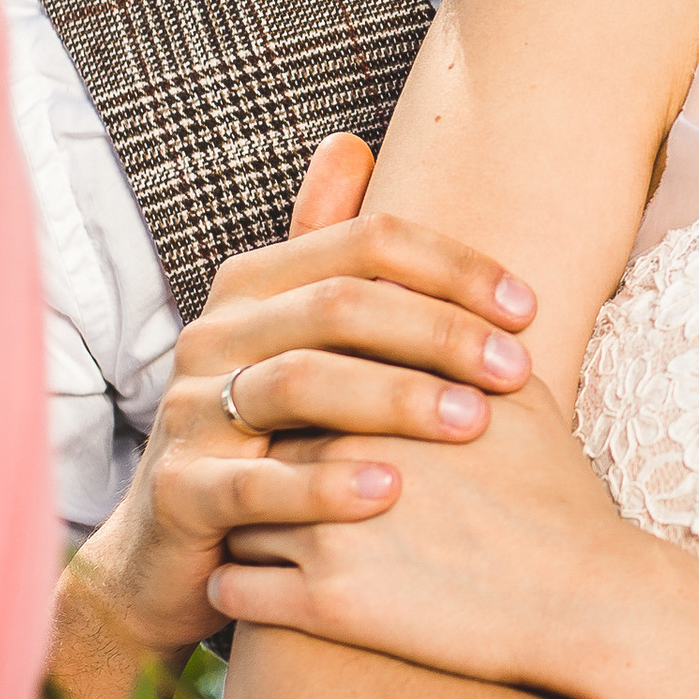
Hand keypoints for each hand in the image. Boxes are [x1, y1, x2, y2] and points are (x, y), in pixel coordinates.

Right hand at [69, 135, 537, 663]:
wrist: (169, 555)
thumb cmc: (263, 441)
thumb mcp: (292, 342)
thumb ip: (323, 249)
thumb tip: (348, 142)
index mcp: (253, 288)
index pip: (363, 244)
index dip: (452, 268)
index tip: (528, 308)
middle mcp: (213, 336)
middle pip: (338, 304)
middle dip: (440, 330)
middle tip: (516, 369)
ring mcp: (186, 413)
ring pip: (298, 382)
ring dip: (396, 398)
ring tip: (473, 422)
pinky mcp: (179, 495)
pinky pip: (254, 484)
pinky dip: (324, 485)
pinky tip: (391, 491)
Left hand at [207, 365, 626, 687]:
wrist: (586, 599)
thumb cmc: (556, 495)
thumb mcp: (516, 393)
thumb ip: (453, 339)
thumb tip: (415, 304)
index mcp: (376, 394)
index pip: (288, 374)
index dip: (286, 399)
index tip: (285, 421)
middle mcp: (338, 453)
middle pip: (251, 438)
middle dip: (252, 455)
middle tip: (256, 472)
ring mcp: (325, 530)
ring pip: (235, 513)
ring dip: (239, 521)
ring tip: (255, 532)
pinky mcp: (323, 606)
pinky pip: (235, 587)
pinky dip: (236, 586)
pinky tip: (255, 586)